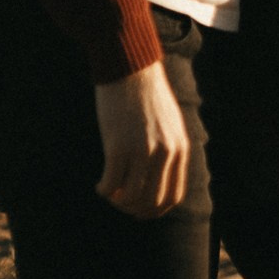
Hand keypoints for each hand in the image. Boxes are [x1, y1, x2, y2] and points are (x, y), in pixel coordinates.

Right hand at [94, 60, 190, 218]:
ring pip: (130, 197)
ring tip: (108, 191)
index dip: (155, 210)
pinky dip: (103, 190)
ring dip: (117, 201)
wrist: (131, 69)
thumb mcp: (169, 123)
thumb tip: (158, 176)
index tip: (139, 210)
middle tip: (119, 202)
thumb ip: (169, 148)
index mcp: (179, 148)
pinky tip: (99, 184)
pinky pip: (111, 183)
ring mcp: (142, 151)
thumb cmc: (146, 95)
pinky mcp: (118, 146)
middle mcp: (165, 153)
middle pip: (151, 201)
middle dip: (134, 209)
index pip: (173, 196)